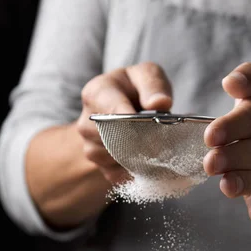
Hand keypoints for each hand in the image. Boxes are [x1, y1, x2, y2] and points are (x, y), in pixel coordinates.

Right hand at [77, 62, 172, 182]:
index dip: (133, 123)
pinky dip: (137, 171)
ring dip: (141, 157)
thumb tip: (160, 103)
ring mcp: (90, 147)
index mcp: (96, 93)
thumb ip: (154, 85)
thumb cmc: (137, 88)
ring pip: (117, 159)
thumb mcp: (148, 75)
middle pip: (114, 139)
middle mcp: (86, 122)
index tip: (154, 130)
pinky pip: (119, 176)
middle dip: (142, 142)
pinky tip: (148, 160)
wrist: (126, 107)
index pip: (112, 112)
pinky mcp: (100, 167)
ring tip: (157, 147)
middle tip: (164, 142)